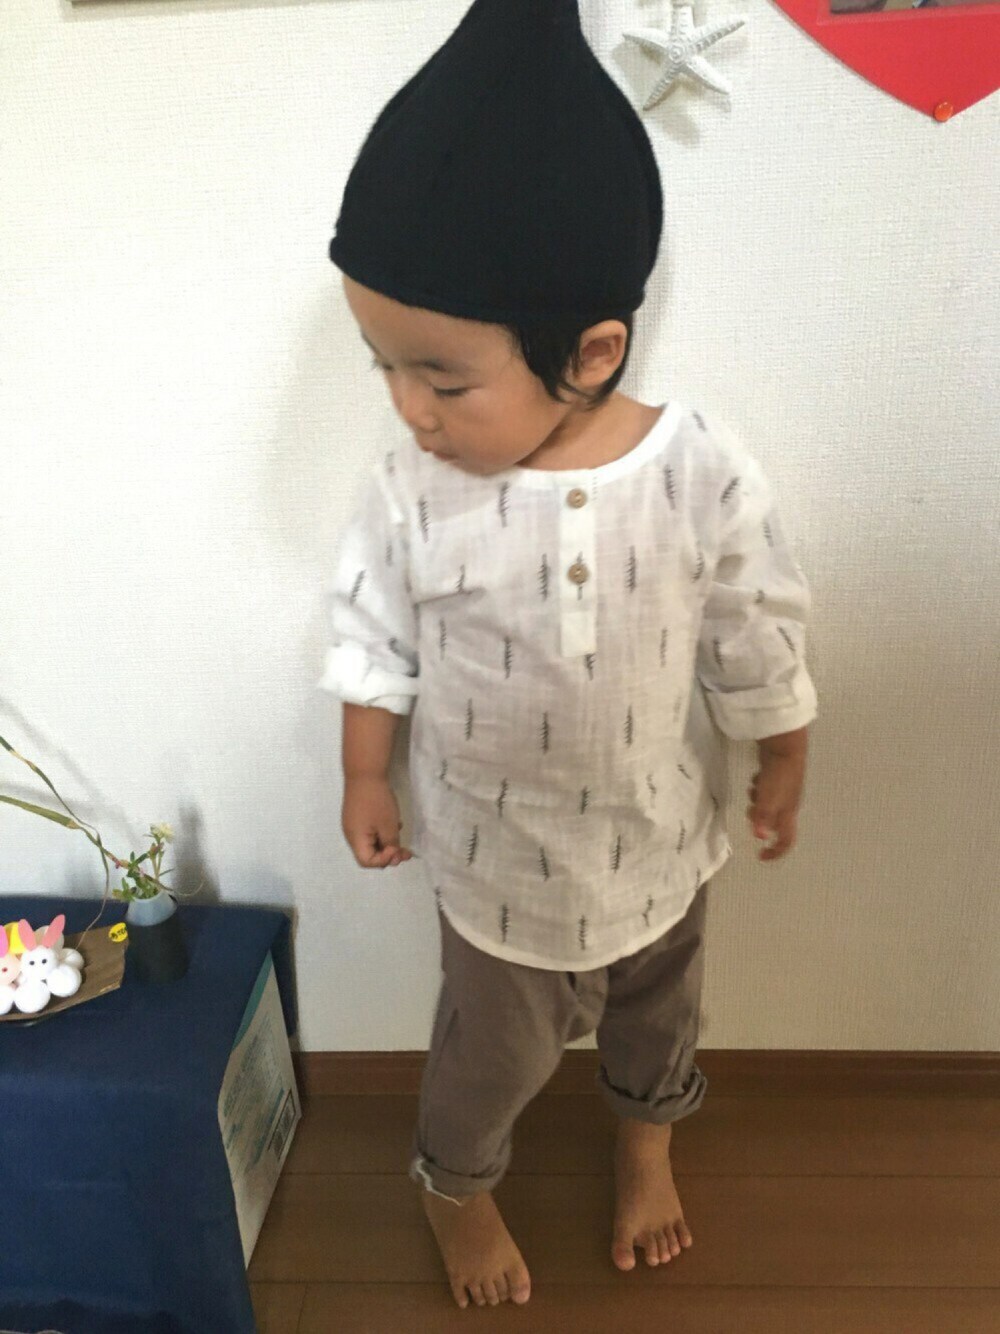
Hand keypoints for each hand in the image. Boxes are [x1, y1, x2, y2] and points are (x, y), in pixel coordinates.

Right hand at [342, 776, 412, 868]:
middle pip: (369, 853)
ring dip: (387, 842)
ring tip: (400, 833)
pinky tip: (394, 823)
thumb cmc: (377, 801)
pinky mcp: (356, 815)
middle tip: (406, 850)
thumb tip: (392, 857)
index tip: (398, 850)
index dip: (384, 860)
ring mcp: (353, 824)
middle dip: (388, 854)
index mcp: (356, 839)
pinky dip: (382, 832)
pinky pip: (369, 831)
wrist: (365, 773)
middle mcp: (351, 835)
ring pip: (371, 842)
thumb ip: (391, 845)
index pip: (367, 862)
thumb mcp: (388, 826)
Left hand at [746, 737, 806, 861]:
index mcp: (789, 813)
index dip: (776, 852)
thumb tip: (760, 838)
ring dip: (758, 800)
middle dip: (759, 819)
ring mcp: (785, 789)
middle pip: (774, 821)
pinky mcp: (779, 776)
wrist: (786, 747)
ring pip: (768, 804)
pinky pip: (767, 788)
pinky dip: (760, 786)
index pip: (787, 840)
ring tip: (754, 789)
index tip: (760, 855)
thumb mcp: (768, 801)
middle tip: (751, 809)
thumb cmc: (778, 777)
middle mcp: (789, 804)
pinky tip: (757, 776)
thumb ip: (763, 819)